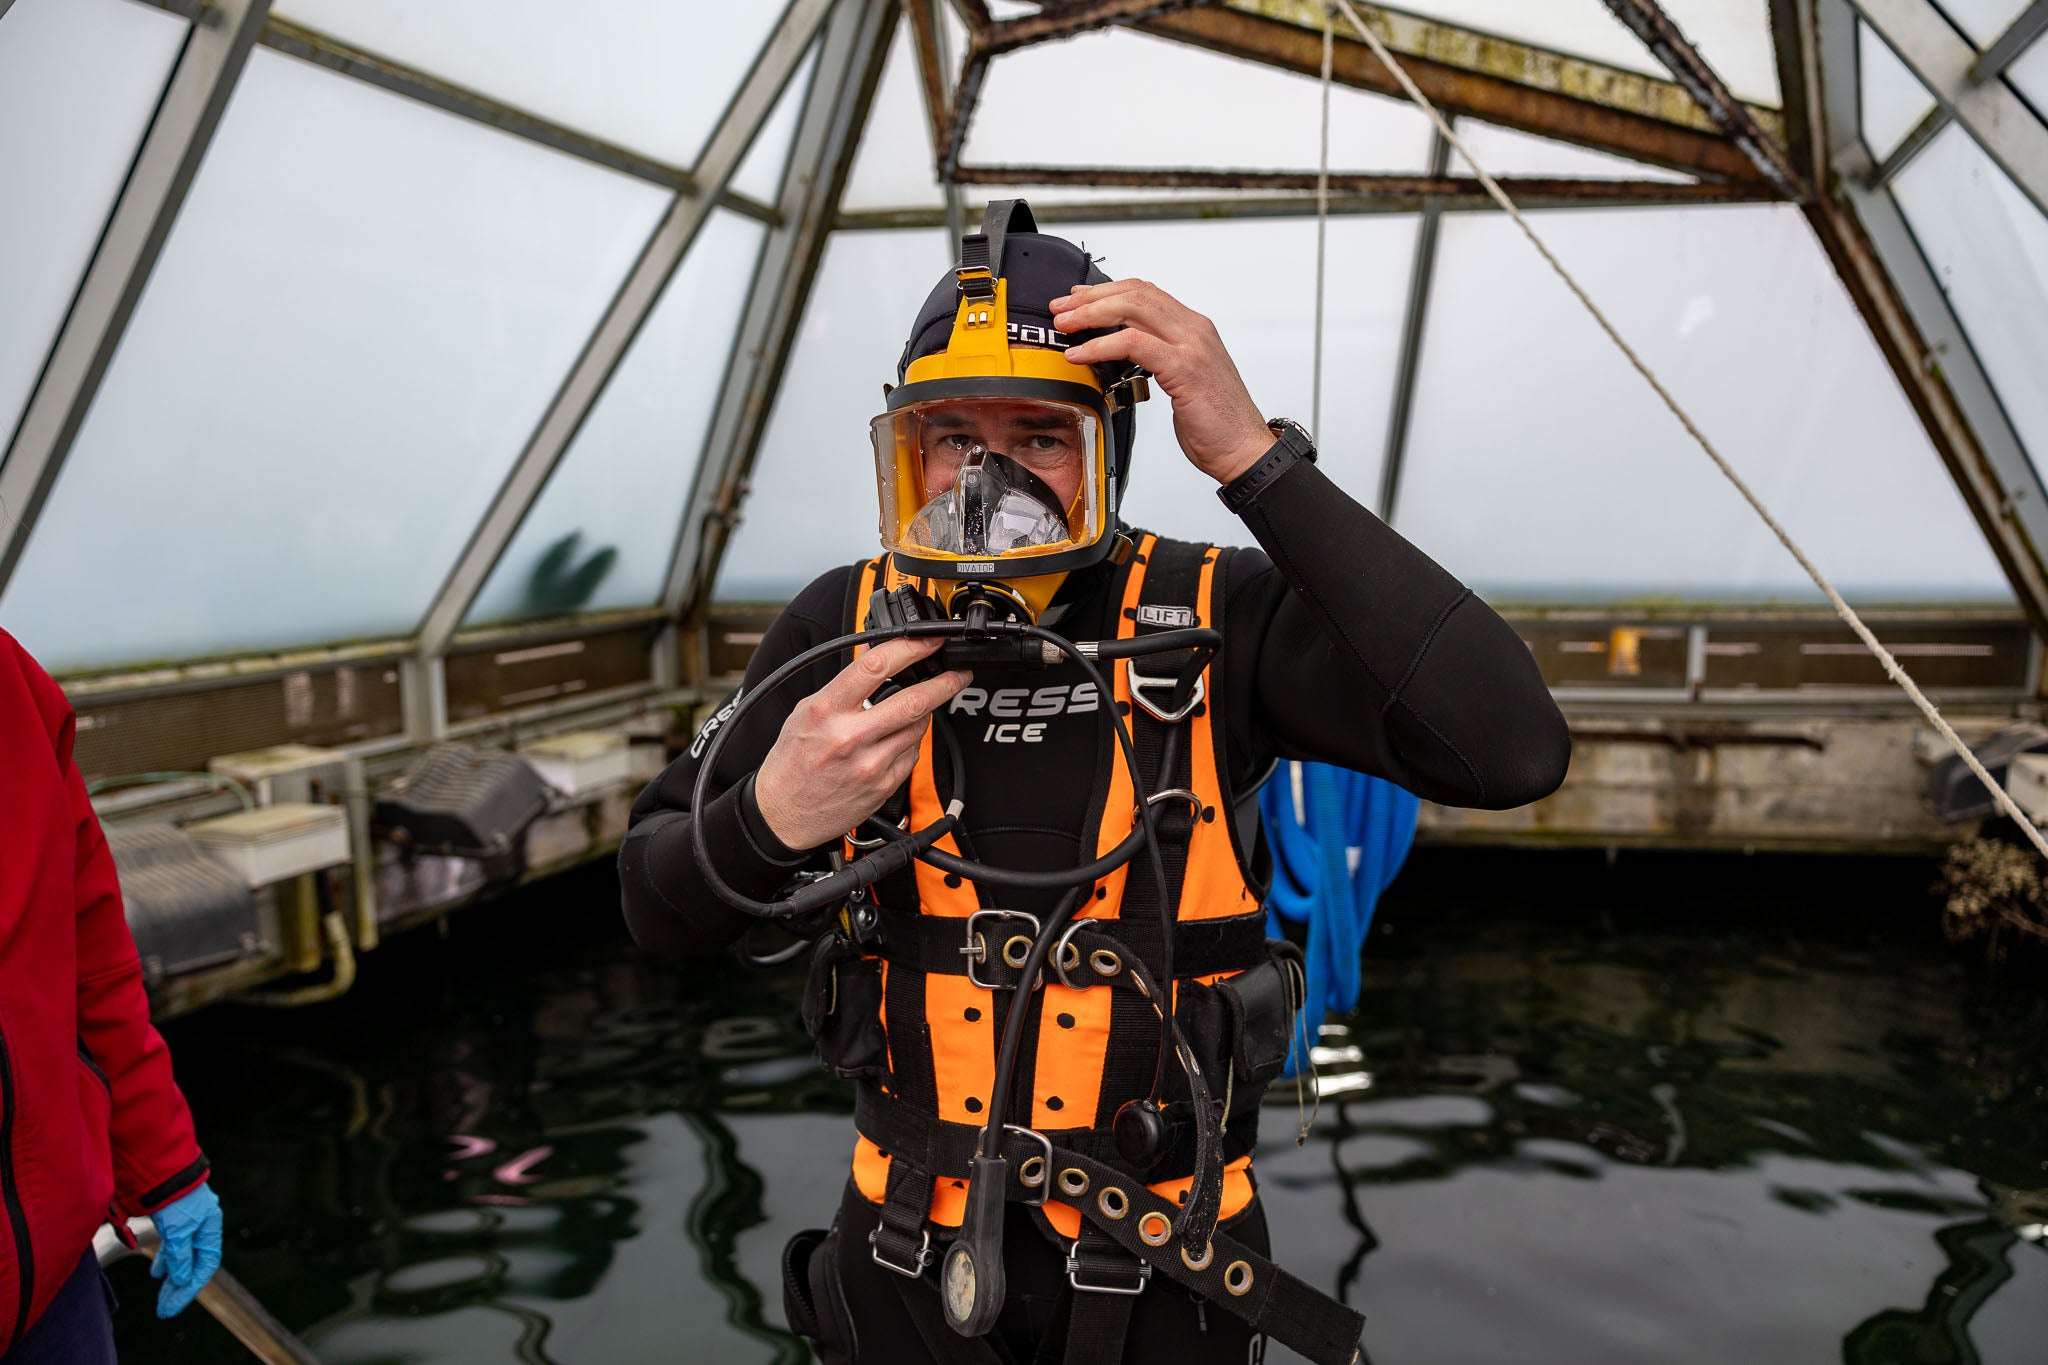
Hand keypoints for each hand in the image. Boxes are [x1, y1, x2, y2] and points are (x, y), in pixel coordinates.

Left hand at [150, 1181, 222, 1317]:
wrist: (160, 1169)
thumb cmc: (175, 1198)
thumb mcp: (177, 1231)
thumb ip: (179, 1256)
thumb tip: (180, 1279)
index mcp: (210, 1227)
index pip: (205, 1265)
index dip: (190, 1288)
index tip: (172, 1306)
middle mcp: (201, 1225)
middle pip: (194, 1262)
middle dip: (179, 1286)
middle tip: (164, 1308)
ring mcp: (188, 1222)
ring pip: (182, 1255)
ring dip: (172, 1275)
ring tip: (161, 1291)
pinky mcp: (173, 1218)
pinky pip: (173, 1245)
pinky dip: (166, 1259)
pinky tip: (158, 1271)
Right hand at [753, 638, 970, 850]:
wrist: (783, 814)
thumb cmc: (791, 763)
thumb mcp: (806, 712)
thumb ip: (843, 685)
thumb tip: (875, 655)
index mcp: (826, 711)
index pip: (875, 667)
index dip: (911, 649)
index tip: (930, 642)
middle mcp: (850, 737)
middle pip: (913, 701)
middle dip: (946, 682)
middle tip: (958, 672)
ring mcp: (870, 764)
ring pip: (918, 728)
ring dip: (922, 714)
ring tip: (906, 713)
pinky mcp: (883, 785)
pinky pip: (912, 754)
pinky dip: (909, 742)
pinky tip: (891, 742)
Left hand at [1051, 280, 1271, 484]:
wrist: (1243, 449)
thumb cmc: (1215, 422)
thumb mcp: (1183, 380)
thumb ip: (1158, 359)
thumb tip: (1122, 354)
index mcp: (1194, 329)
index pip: (1145, 293)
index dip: (1107, 291)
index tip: (1077, 300)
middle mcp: (1194, 329)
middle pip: (1135, 293)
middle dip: (1091, 298)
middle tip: (1060, 310)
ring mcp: (1191, 345)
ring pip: (1133, 310)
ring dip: (1091, 315)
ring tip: (1064, 327)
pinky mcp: (1185, 367)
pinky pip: (1134, 344)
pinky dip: (1101, 345)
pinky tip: (1081, 355)